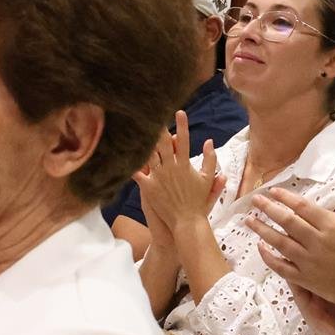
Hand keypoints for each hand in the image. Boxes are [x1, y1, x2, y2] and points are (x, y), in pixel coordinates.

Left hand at [133, 113, 224, 238]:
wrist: (186, 222)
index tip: (179, 112)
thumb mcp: (208, 179)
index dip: (182, 126)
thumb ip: (210, 159)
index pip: (184, 141)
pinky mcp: (149, 187)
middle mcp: (171, 168)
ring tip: (137, 129)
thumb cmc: (198, 201)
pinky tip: (124, 153)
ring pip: (149, 154)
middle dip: (158, 129)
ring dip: (144, 142)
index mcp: (185, 165)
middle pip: (163, 144)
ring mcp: (159, 177)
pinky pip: (138, 172)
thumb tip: (210, 141)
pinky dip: (131, 163)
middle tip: (153, 116)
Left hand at [246, 189, 334, 309]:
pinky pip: (280, 266)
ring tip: (249, 220)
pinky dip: (268, 256)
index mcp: (332, 227)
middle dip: (268, 208)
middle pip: (287, 221)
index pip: (303, 207)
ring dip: (262, 229)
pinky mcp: (304, 278)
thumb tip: (303, 210)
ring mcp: (309, 261)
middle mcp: (318, 242)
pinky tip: (259, 246)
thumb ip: (327, 220)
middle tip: (255, 200)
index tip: (273, 191)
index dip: (285, 198)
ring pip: (279, 242)